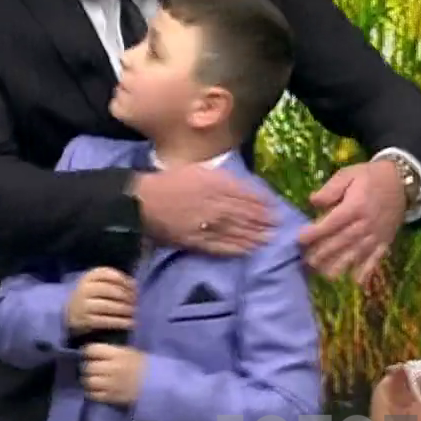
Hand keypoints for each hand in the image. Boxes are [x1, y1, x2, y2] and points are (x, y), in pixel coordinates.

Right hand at [66, 267, 135, 333]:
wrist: (72, 313)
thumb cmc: (93, 296)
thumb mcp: (100, 283)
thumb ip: (116, 281)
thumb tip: (134, 284)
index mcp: (89, 277)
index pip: (108, 274)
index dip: (124, 280)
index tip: (135, 288)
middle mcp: (84, 289)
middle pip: (108, 290)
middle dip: (125, 296)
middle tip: (136, 302)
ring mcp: (83, 305)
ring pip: (106, 305)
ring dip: (123, 309)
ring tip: (134, 312)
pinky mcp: (84, 320)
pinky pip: (104, 321)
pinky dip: (119, 322)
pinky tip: (130, 323)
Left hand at [81, 344, 144, 404]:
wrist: (161, 386)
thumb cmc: (146, 367)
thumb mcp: (131, 353)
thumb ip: (114, 352)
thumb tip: (96, 351)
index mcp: (118, 354)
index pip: (92, 349)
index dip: (88, 352)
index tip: (89, 355)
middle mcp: (112, 368)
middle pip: (88, 366)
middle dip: (86, 367)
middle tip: (89, 369)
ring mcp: (112, 384)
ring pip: (88, 381)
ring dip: (87, 380)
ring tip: (91, 380)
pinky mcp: (112, 397)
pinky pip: (94, 395)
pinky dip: (91, 392)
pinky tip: (95, 390)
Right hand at [132, 165, 276, 254]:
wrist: (143, 202)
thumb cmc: (167, 182)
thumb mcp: (196, 170)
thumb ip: (219, 178)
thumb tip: (238, 185)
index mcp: (215, 184)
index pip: (245, 195)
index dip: (261, 202)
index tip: (274, 207)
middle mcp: (216, 205)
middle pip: (246, 214)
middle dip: (263, 221)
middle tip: (278, 226)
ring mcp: (208, 225)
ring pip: (238, 232)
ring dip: (255, 236)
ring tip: (269, 239)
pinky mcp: (199, 242)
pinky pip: (222, 247)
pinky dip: (237, 249)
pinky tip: (249, 251)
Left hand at [298, 159, 406, 282]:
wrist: (401, 181)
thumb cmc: (369, 176)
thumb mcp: (348, 174)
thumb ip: (330, 188)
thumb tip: (313, 201)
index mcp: (355, 206)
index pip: (331, 223)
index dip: (314, 232)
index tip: (299, 239)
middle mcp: (365, 224)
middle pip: (341, 242)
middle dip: (323, 253)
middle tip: (306, 262)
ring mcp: (377, 235)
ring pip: (356, 254)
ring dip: (340, 266)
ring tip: (325, 275)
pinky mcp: (385, 241)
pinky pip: (376, 258)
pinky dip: (367, 270)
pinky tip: (356, 282)